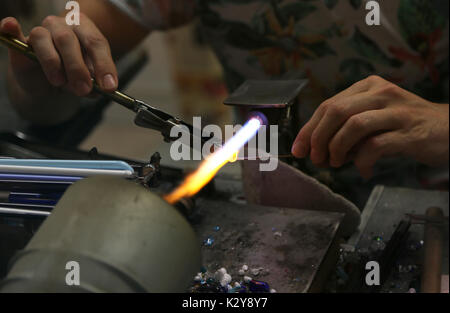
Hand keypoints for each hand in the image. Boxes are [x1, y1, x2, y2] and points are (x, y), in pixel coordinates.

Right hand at [1, 14, 117, 97]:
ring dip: (54, 63)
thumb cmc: (73, 77)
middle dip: (78, 67)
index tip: (109, 86)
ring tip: (60, 83)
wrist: (49, 86)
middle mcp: (63, 26)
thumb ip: (95, 82)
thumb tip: (101, 88)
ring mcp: (41, 31)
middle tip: (84, 89)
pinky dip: (10, 28)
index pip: (96, 43)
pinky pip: (13, 32)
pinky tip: (10, 25)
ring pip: (45, 39)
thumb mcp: (88, 81)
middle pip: (70, 40)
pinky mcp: (21, 43)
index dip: (104, 65)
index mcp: (85, 30)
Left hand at [291, 75, 448, 178]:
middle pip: (336, 111)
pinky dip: (362, 161)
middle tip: (316, 159)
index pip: (328, 105)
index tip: (298, 149)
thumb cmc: (404, 125)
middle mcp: (381, 93)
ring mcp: (397, 111)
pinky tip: (362, 170)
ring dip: (337, 148)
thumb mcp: (373, 118)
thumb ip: (346, 128)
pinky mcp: (410, 132)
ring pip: (353, 125)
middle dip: (318, 138)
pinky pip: (376, 145)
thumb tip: (315, 148)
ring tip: (336, 163)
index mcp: (368, 87)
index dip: (309, 129)